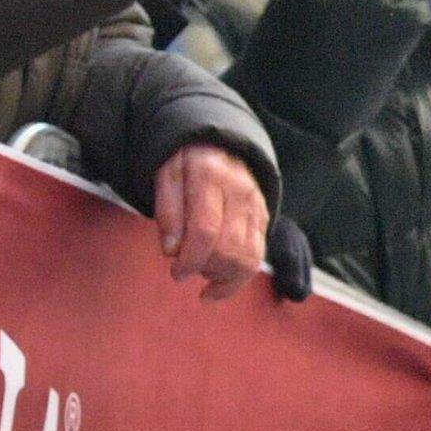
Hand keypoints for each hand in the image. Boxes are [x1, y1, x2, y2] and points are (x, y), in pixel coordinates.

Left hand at [152, 140, 268, 298]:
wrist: (220, 145)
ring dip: (223, 277)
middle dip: (204, 269)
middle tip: (184, 271)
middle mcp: (240, 192)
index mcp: (210, 178)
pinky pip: (257, 257)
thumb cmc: (186, 165)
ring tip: (202, 274)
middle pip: (229, 249)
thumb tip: (172, 251)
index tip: (176, 272)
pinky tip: (219, 285)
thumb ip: (167, 212)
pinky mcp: (264, 220)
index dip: (190, 259)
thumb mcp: (166, 177)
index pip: (205, 231)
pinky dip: (239, 278)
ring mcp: (257, 207)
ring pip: (248, 257)